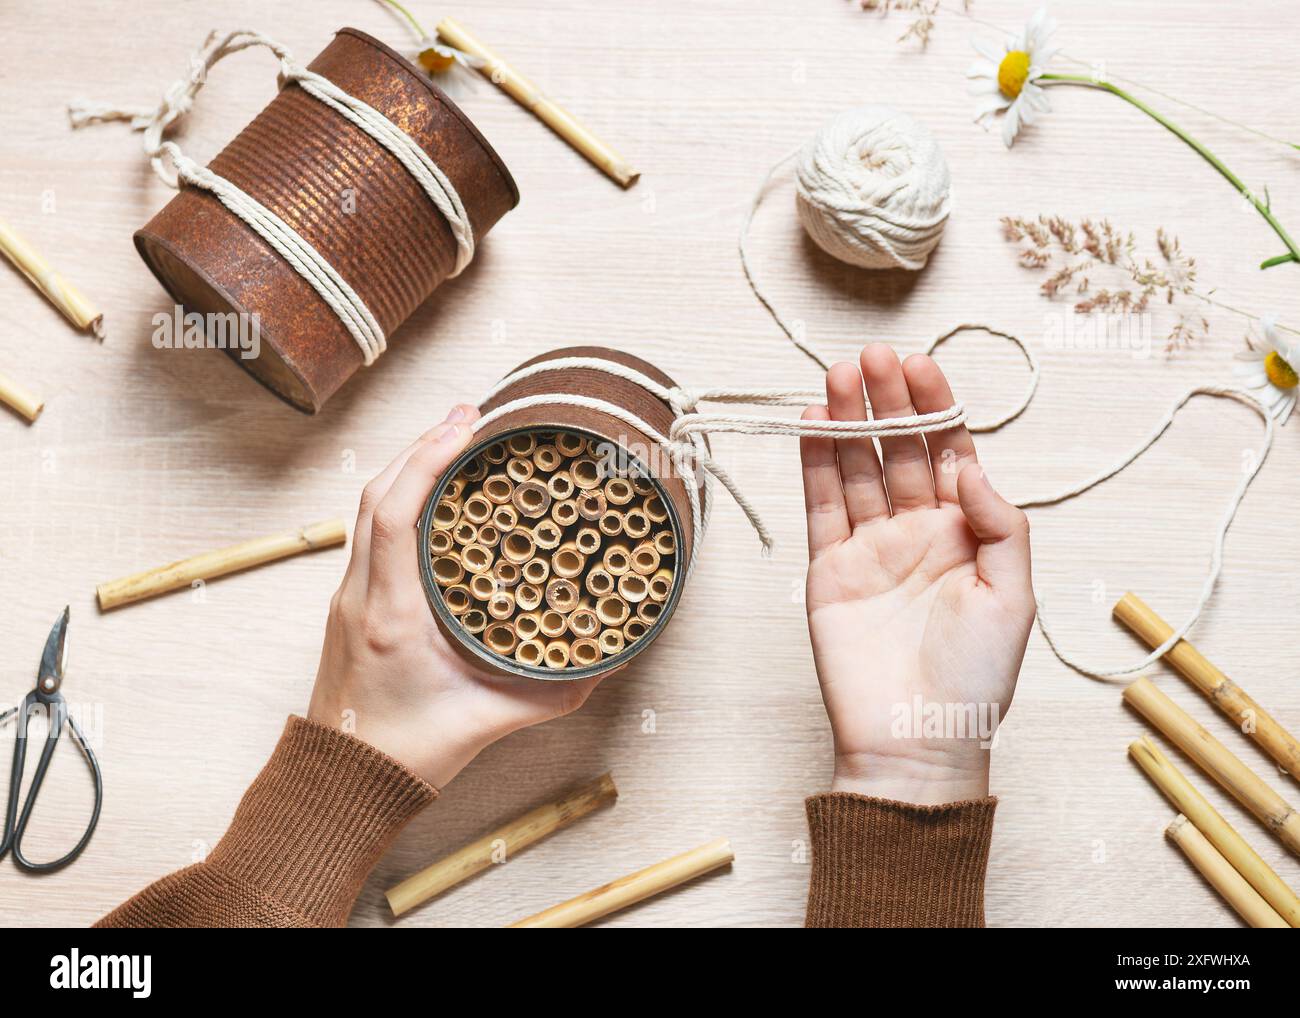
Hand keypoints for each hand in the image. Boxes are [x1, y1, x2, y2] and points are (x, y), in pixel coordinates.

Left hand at [308, 405, 608, 787]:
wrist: (342, 780)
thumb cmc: (408, 752)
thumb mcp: (489, 721)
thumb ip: (552, 693)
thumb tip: (609, 663)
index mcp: (390, 615)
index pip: (394, 515)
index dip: (427, 460)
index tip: (466, 427)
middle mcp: (361, 595)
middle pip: (376, 494)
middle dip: (422, 444)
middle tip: (472, 414)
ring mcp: (351, 596)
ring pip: (369, 508)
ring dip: (409, 465)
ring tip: (456, 437)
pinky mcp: (354, 603)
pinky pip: (371, 530)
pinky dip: (401, 495)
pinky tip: (434, 492)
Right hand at [799, 345, 1034, 804]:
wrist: (916, 740)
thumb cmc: (976, 679)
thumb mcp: (1015, 597)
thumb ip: (1000, 523)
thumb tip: (968, 464)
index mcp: (966, 534)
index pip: (949, 453)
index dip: (936, 407)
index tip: (921, 365)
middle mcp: (917, 531)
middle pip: (898, 450)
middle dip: (888, 401)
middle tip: (872, 356)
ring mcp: (870, 547)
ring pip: (856, 468)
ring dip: (848, 420)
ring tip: (839, 374)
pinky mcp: (829, 568)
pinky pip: (821, 506)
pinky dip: (816, 463)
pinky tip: (815, 422)